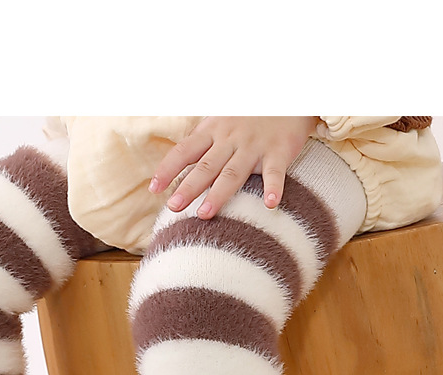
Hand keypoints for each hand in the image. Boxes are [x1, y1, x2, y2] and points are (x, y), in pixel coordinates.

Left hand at [149, 116, 318, 218]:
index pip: (184, 151)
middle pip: (206, 167)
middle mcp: (230, 139)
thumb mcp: (219, 122)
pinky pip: (275, 173)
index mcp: (212, 131)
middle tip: (173, 207)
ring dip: (219, 194)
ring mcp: (254, 146)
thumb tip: (172, 171)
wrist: (289, 94)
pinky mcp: (279, 151)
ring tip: (205, 214)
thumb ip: (200, 145)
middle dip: (188, 187)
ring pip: (233, 173)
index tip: (153, 188)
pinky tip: (270, 204)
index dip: (167, 169)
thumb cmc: (248, 115)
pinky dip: (274, 188)